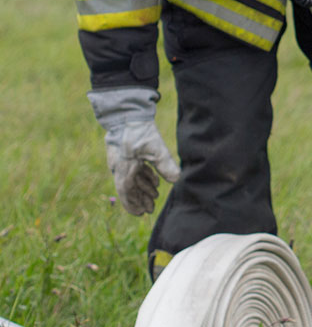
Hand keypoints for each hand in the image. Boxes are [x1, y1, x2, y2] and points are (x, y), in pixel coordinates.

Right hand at [88, 87, 178, 215]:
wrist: (127, 113)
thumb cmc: (140, 131)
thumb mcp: (155, 148)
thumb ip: (165, 165)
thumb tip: (176, 180)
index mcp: (124, 168)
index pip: (126, 191)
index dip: (132, 204)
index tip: (140, 214)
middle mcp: (120, 166)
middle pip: (129, 187)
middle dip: (140, 199)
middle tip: (150, 209)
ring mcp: (122, 159)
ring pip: (132, 178)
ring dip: (143, 188)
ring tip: (155, 196)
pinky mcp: (127, 152)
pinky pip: (134, 169)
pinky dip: (144, 176)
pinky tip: (154, 181)